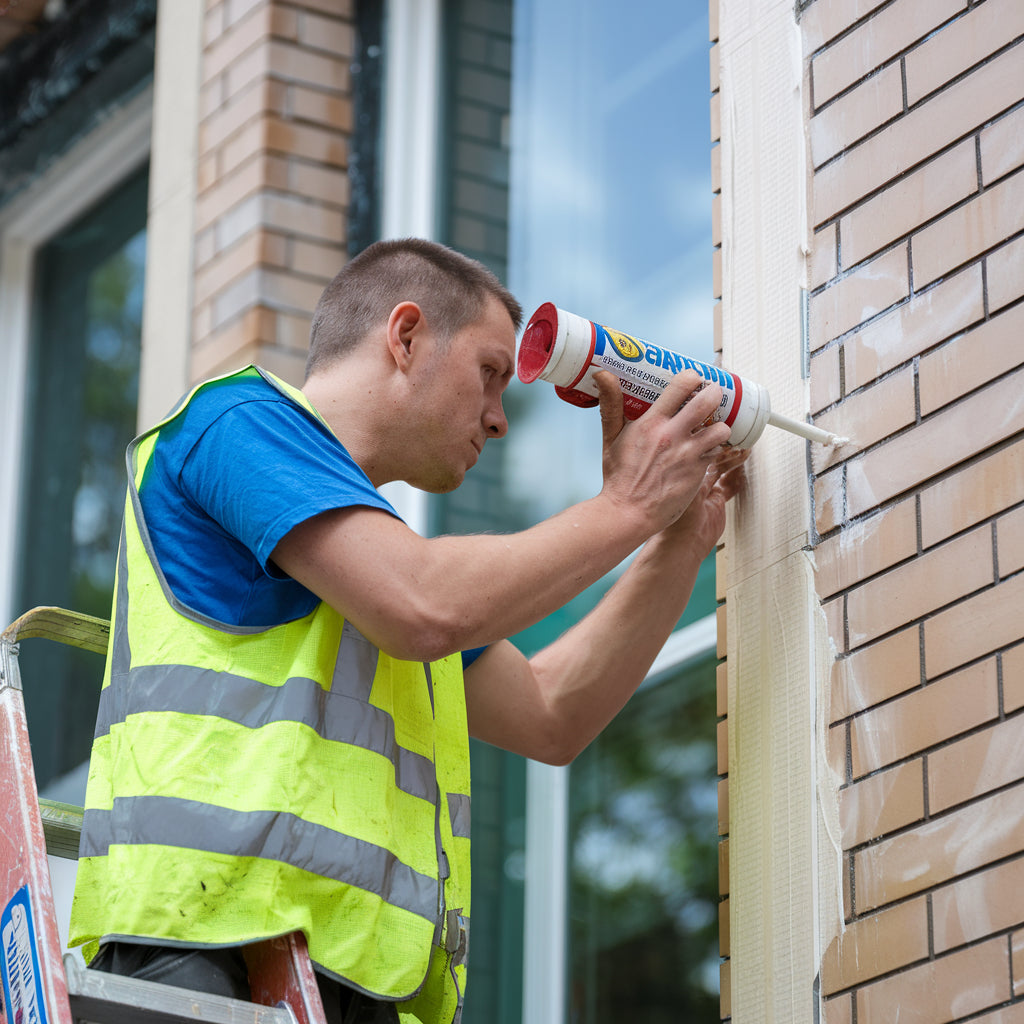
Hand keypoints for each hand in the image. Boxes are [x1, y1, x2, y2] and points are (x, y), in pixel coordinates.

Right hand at [595, 369, 731, 532]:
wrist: (628, 512)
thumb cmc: (619, 477)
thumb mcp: (610, 437)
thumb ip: (611, 404)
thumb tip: (602, 373)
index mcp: (652, 423)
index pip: (681, 386)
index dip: (693, 377)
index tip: (695, 378)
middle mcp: (673, 436)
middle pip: (707, 401)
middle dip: (715, 393)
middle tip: (713, 395)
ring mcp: (688, 455)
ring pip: (720, 429)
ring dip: (720, 426)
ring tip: (713, 427)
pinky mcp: (698, 472)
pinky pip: (717, 453)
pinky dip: (715, 449)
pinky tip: (708, 449)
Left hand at [666, 444, 748, 558]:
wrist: (683, 543)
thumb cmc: (676, 517)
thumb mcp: (689, 487)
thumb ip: (698, 467)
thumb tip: (705, 446)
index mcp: (681, 471)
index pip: (696, 447)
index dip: (708, 437)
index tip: (719, 429)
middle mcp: (692, 478)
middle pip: (710, 455)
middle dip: (724, 446)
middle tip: (737, 437)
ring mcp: (705, 490)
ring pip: (722, 468)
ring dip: (733, 459)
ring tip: (744, 449)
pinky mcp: (716, 502)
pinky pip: (729, 485)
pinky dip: (737, 476)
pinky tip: (744, 468)